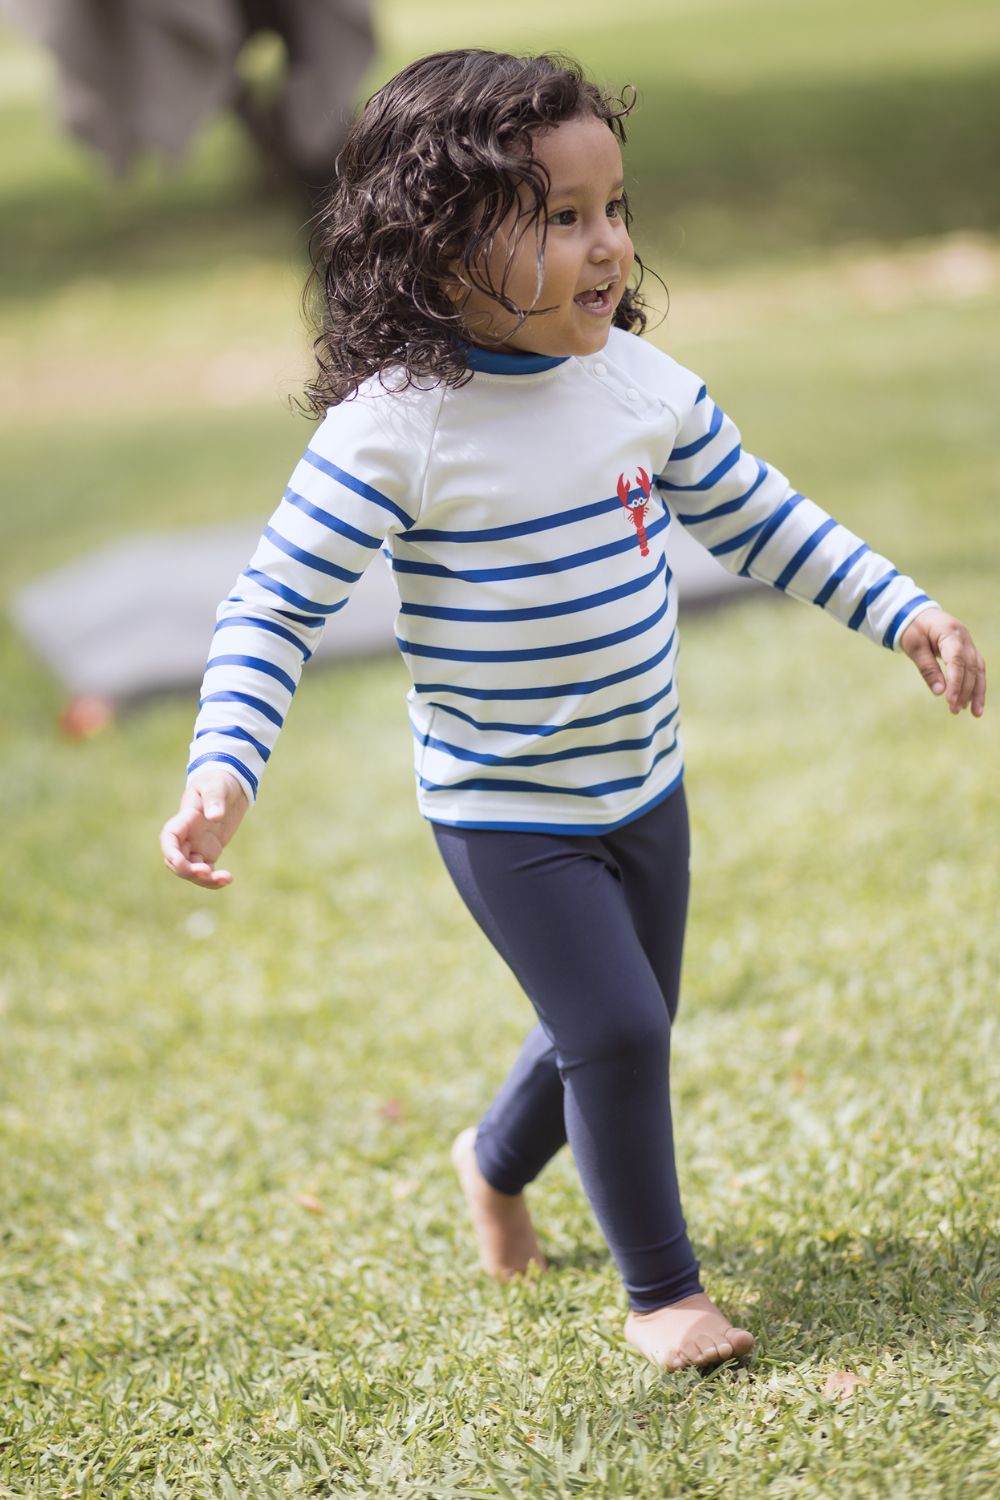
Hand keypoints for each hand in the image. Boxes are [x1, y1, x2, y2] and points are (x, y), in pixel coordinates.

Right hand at [159, 769, 249, 888]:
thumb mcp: (217, 785)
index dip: (171, 854)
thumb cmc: (219, 780)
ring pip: (191, 870)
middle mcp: (187, 835)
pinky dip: (214, 879)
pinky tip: (227, 879)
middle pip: (177, 860)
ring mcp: (197, 845)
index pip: (169, 839)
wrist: (230, 783)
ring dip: (203, 879)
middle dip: (187, 871)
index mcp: (184, 819)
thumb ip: (214, 799)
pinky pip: (207, 871)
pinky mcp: (209, 851)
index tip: (182, 864)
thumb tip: (215, 815)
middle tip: (207, 873)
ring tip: (224, 879)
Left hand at [899, 608, 985, 716]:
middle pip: (970, 667)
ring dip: (977, 691)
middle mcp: (965, 638)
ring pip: (978, 669)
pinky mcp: (968, 650)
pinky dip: (976, 685)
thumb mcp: (915, 648)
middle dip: (964, 691)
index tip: (950, 700)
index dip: (955, 682)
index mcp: (950, 633)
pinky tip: (974, 702)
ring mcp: (969, 643)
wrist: (916, 613)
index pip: (957, 661)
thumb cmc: (913, 629)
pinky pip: (976, 668)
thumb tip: (939, 692)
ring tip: (975, 713)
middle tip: (955, 710)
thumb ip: (927, 668)